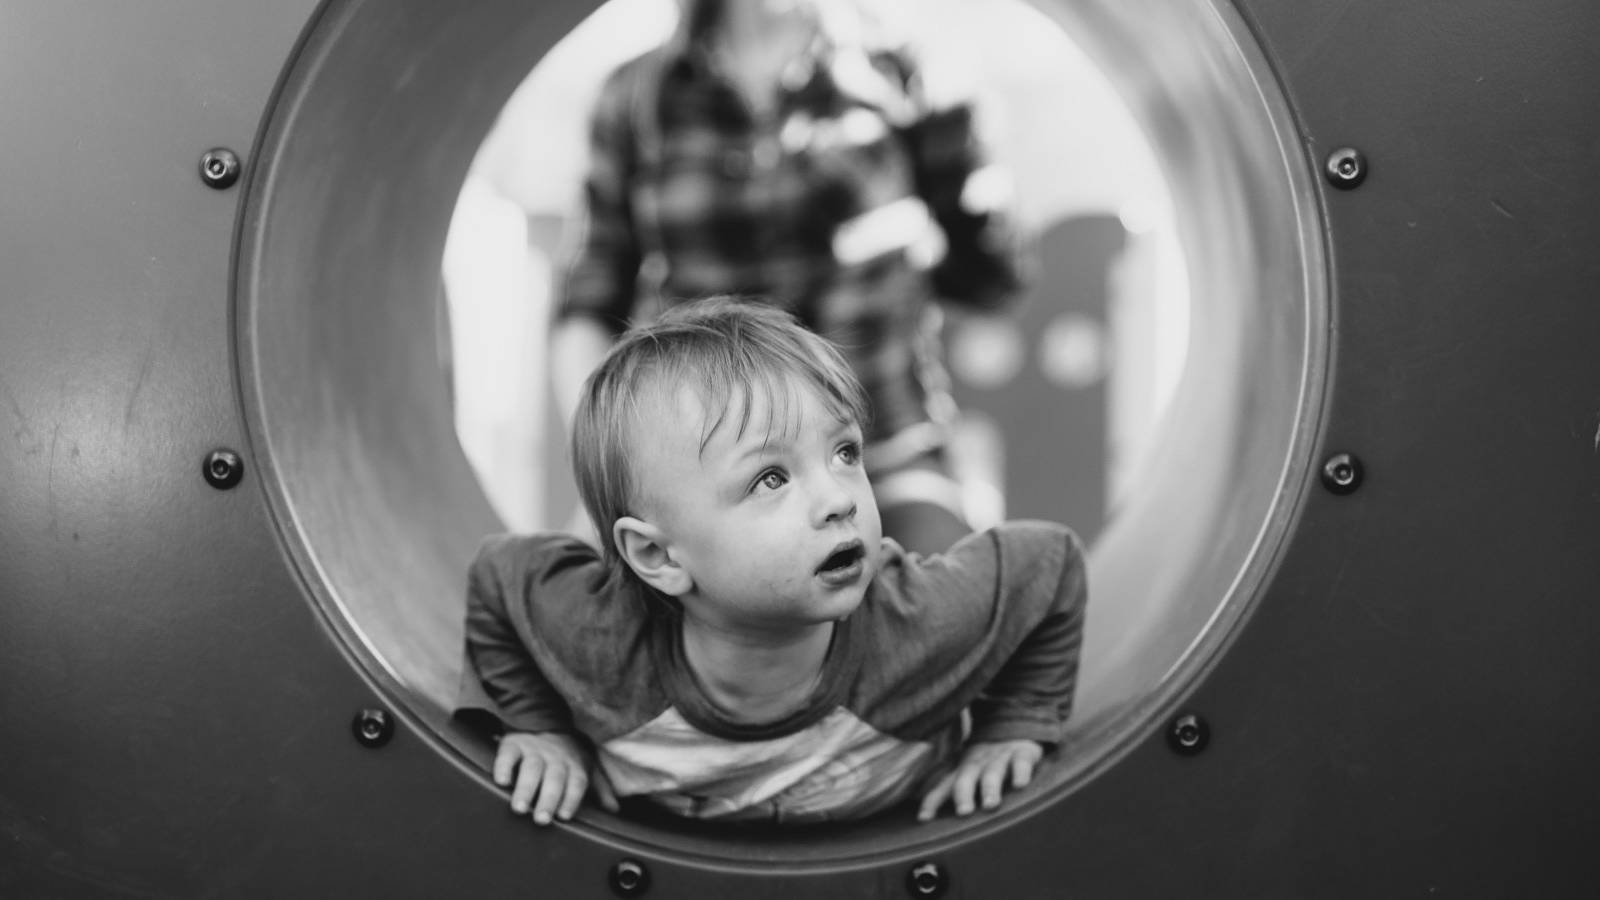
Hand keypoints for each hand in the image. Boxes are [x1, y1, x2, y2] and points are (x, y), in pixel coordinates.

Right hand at [493, 731, 618, 824]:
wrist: (543, 717)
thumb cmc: (565, 753)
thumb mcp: (586, 766)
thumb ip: (599, 788)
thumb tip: (613, 809)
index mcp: (574, 763)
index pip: (577, 781)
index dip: (572, 798)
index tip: (564, 816)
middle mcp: (555, 757)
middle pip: (555, 778)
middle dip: (549, 798)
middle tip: (541, 819)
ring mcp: (534, 749)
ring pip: (531, 768)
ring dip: (525, 788)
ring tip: (519, 807)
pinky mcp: (513, 744)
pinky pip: (508, 754)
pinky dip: (503, 767)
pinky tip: (502, 781)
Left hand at [917, 739, 1041, 820]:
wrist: (1014, 728)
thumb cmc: (987, 762)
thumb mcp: (969, 774)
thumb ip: (953, 792)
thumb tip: (929, 819)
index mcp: (962, 771)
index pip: (943, 787)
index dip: (932, 801)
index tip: (924, 818)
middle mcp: (977, 765)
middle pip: (966, 779)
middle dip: (963, 795)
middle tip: (963, 813)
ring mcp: (999, 759)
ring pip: (992, 774)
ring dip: (990, 788)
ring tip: (990, 805)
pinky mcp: (1022, 754)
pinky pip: (1020, 763)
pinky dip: (1020, 773)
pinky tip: (1020, 785)